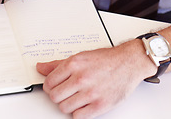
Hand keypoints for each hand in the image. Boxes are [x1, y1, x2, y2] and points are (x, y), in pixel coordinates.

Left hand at [37, 40, 155, 117]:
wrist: (129, 62)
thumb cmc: (107, 59)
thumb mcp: (81, 56)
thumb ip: (58, 63)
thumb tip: (41, 68)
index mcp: (75, 64)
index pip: (49, 83)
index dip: (50, 86)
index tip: (56, 86)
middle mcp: (81, 78)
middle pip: (54, 97)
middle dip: (58, 96)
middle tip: (66, 92)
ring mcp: (90, 93)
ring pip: (64, 108)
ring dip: (69, 104)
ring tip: (77, 96)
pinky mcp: (99, 105)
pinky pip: (78, 116)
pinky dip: (79, 112)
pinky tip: (85, 103)